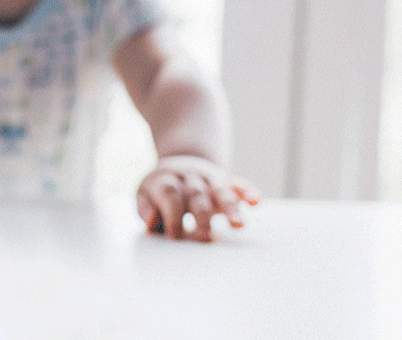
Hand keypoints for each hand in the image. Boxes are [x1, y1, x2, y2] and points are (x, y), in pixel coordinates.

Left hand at [136, 155, 260, 240]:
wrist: (180, 164)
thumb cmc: (160, 189)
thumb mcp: (144, 194)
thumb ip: (145, 208)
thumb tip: (150, 223)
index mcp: (166, 179)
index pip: (170, 194)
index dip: (172, 214)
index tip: (174, 235)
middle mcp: (190, 178)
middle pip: (196, 194)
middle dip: (201, 215)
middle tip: (203, 238)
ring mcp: (210, 179)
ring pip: (221, 191)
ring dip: (230, 207)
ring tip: (238, 225)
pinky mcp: (226, 182)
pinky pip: (239, 184)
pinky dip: (248, 192)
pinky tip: (256, 202)